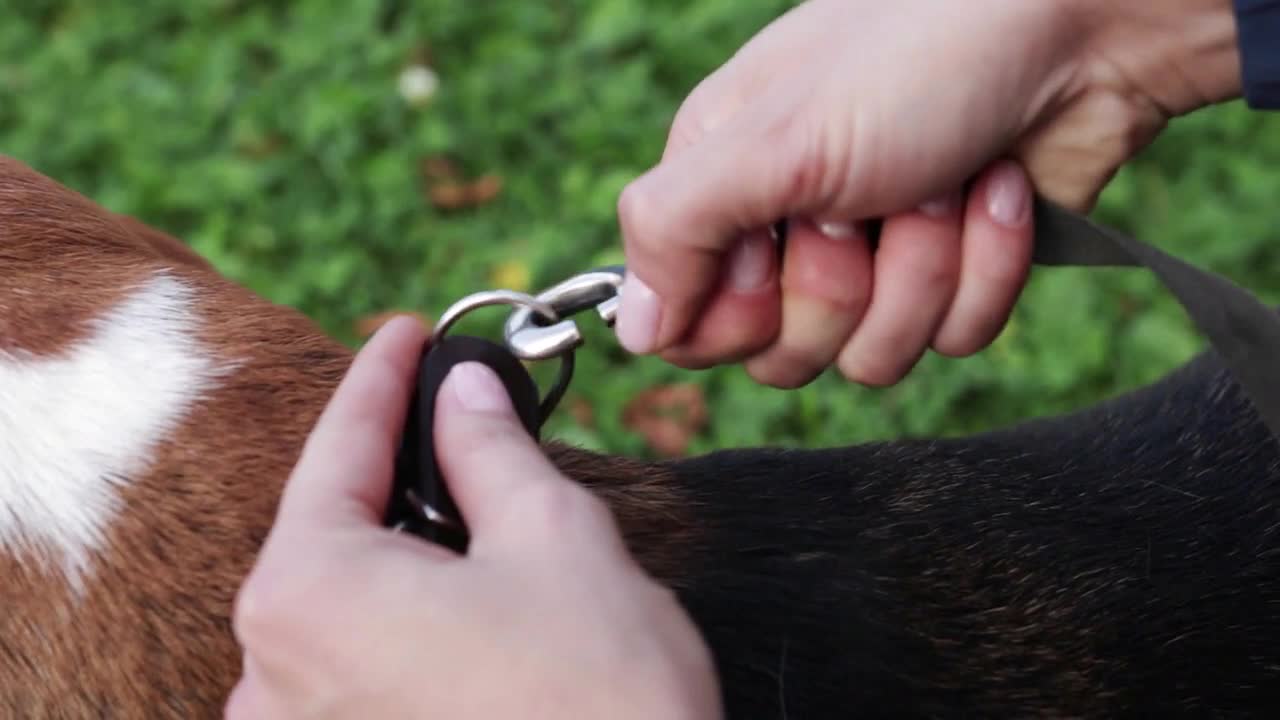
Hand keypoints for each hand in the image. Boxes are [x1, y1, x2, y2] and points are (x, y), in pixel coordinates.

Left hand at [225, 316, 720, 718]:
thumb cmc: (597, 700)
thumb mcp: (553, 539)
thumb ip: (490, 449)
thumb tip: (464, 391)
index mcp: (309, 594)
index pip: (338, 448)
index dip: (379, 377)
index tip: (403, 333)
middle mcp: (272, 673)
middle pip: (331, 530)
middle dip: (392, 469)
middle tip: (450, 417)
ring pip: (342, 602)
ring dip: (399, 552)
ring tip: (470, 517)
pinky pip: (348, 667)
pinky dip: (396, 621)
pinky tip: (457, 609)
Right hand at [613, 0, 1241, 387]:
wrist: (1077, 27)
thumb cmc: (914, 58)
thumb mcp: (772, 139)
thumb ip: (675, 231)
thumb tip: (632, 333)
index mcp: (725, 185)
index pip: (690, 325)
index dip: (734, 312)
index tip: (770, 248)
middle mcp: (791, 229)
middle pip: (783, 353)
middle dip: (841, 285)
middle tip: (867, 201)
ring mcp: (878, 258)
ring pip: (873, 357)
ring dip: (924, 271)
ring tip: (944, 181)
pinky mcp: (955, 276)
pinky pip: (953, 339)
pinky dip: (986, 268)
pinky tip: (997, 191)